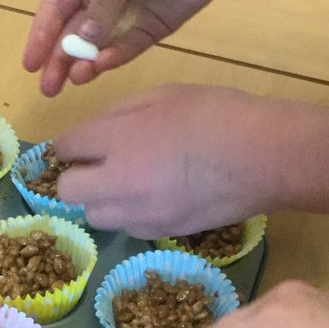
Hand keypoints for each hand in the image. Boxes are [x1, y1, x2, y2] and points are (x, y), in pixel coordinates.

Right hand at [23, 0, 234, 97]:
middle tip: (49, 89)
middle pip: (73, 35)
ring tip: (76, 81)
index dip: (41, 37)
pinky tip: (103, 67)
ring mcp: (125, 16)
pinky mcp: (150, 28)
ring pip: (98, 47)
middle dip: (59, 61)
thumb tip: (81, 42)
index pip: (54, 10)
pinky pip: (126, 48)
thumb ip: (100, 8)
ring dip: (85, 64)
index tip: (30, 65)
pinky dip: (115, 58)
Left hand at [54, 84, 273, 236]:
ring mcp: (139, 214)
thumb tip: (96, 131)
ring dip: (102, 200)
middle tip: (99, 165)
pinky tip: (156, 197)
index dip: (70, 144)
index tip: (82, 143)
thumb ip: (119, 113)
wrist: (262, 157)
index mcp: (116, 140)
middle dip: (77, 177)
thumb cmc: (216, 114)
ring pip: (96, 217)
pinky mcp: (161, 233)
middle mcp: (118, 183)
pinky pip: (129, 228)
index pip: (65, 147)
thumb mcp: (163, 95)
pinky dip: (132, 215)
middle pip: (68, 192)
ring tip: (130, 183)